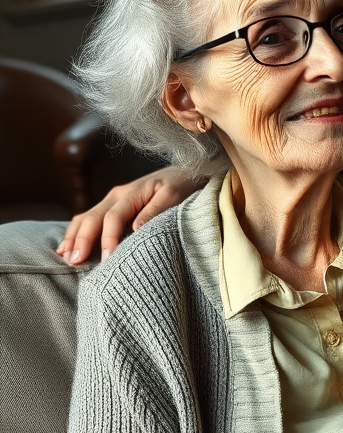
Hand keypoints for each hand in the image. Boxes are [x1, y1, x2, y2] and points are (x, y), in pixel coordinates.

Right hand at [57, 166, 203, 264]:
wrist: (186, 171)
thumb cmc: (182, 185)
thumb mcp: (174, 196)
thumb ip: (155, 210)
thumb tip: (136, 228)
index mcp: (131, 193)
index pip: (114, 217)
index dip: (108, 238)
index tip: (106, 259)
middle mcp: (117, 195)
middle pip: (93, 217)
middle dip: (81, 239)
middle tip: (74, 261)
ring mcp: (112, 199)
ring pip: (85, 216)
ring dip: (73, 236)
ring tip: (65, 256)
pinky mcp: (114, 206)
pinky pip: (90, 217)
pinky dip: (77, 231)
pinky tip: (68, 246)